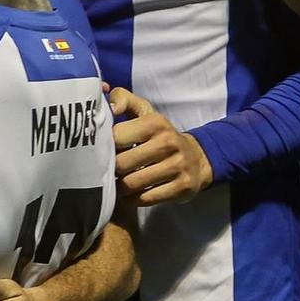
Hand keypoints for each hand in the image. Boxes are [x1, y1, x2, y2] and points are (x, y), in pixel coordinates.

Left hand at [110, 85, 213, 205]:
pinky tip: (130, 195)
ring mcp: (177, 167)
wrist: (197, 158)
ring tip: (116, 184)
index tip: (102, 151)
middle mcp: (168, 143)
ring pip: (132, 184)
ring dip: (119, 187)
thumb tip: (110, 107)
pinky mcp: (181, 188)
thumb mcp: (145, 112)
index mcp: (155, 123)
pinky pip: (146, 199)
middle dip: (111, 170)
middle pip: (122, 164)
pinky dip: (133, 199)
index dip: (105, 146)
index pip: (116, 137)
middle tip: (107, 171)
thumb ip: (124, 100)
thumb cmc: (160, 135)